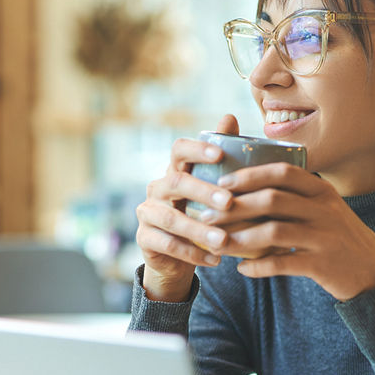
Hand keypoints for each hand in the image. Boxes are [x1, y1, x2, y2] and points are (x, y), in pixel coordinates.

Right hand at [135, 114, 239, 301]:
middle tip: (229, 202)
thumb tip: (230, 116)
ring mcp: (147, 213)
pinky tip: (215, 259)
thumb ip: (222, 158)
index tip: (220, 155)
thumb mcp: (214, 189)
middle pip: (176, 183)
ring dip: (200, 230)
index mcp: (175, 170)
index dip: (197, 150)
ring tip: (224, 240)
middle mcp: (157, 187)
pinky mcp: (144, 238)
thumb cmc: (201, 215)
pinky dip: (193, 253)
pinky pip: (167, 244)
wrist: (178, 256)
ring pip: (171, 218)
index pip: (179, 150)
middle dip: (204, 192)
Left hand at [201, 163, 374, 300]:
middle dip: (235, 207)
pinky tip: (243, 269)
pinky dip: (258, 266)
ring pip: (272, 231)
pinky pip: (282, 263)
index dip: (250, 175)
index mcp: (323, 191)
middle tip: (209, 215)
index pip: (283, 172)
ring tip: (219, 244)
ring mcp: (325, 237)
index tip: (224, 183)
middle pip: (272, 200)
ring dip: (240, 237)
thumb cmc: (342, 240)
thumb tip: (254, 192)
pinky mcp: (322, 264)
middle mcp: (325, 210)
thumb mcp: (328, 211)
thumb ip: (299, 198)